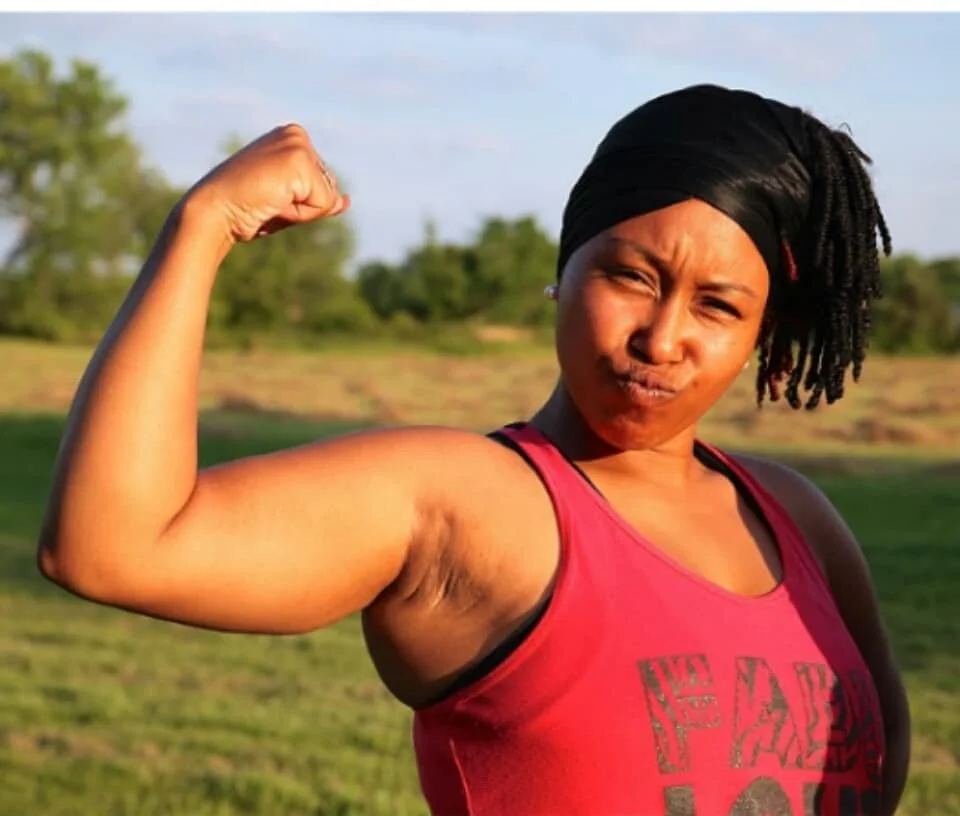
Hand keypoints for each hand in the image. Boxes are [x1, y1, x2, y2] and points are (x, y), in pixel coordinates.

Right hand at [186, 123, 348, 243]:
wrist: (214, 212)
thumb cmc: (246, 210)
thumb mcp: (291, 204)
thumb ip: (321, 200)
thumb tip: (346, 201)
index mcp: (293, 139)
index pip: (324, 183)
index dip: (302, 203)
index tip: (269, 197)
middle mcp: (296, 135)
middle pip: (329, 188)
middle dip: (304, 207)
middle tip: (267, 201)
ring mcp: (297, 145)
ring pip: (328, 197)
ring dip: (302, 211)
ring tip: (269, 201)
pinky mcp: (298, 160)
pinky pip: (323, 203)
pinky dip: (301, 214)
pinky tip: (272, 202)